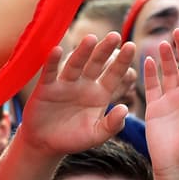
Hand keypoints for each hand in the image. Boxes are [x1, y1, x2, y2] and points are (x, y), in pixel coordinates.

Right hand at [18, 32, 135, 156]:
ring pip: (75, 64)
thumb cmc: (74, 139)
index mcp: (100, 94)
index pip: (114, 74)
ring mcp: (65, 84)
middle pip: (96, 64)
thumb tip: (125, 109)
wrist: (46, 143)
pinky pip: (51, 72)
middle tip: (116, 35)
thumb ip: (112, 125)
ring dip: (82, 52)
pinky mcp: (47, 87)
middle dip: (105, 50)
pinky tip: (57, 50)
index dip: (123, 61)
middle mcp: (84, 84)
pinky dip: (53, 61)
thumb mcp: (96, 135)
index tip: (132, 46)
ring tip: (91, 38)